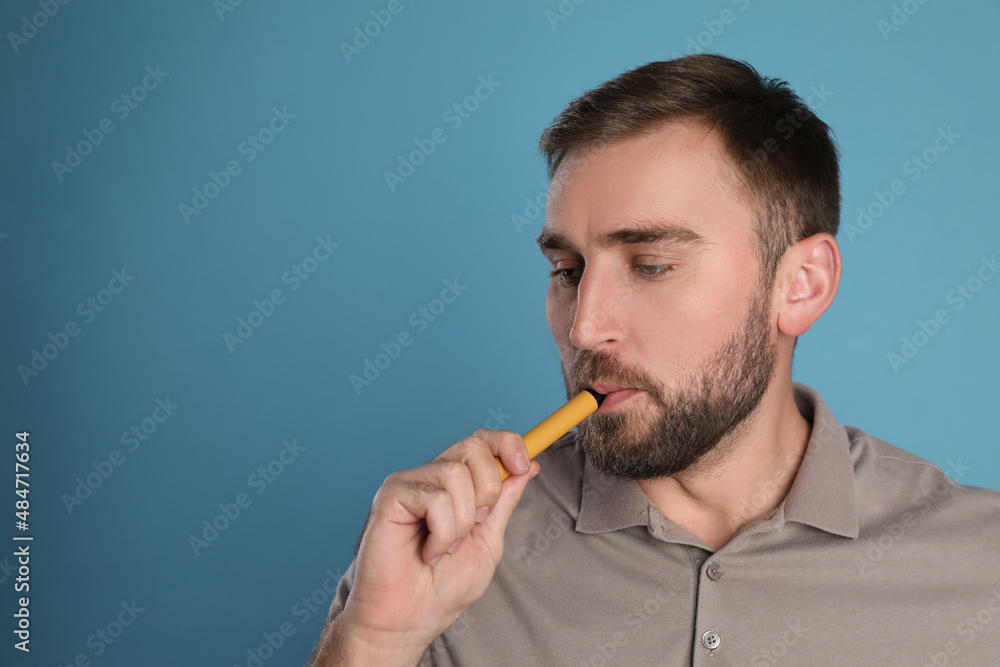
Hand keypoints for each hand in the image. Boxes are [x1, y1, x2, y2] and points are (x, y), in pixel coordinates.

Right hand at [334, 429, 539, 657]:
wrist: (408, 621)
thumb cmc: (441, 588)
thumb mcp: (488, 541)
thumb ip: (504, 502)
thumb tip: (529, 467)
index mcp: (454, 484)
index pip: (482, 441)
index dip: (507, 444)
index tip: (524, 466)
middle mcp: (430, 477)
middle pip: (473, 446)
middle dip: (489, 489)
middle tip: (477, 525)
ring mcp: (408, 484)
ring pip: (455, 474)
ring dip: (463, 522)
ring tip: (446, 548)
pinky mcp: (390, 497)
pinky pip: (435, 497)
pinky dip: (443, 533)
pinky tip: (429, 552)